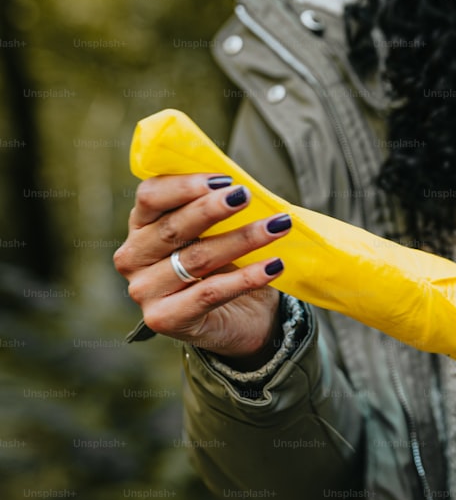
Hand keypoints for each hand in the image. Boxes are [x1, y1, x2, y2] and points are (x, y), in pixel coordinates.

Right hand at [113, 173, 291, 364]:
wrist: (239, 320)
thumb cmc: (225, 269)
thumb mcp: (215, 234)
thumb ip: (215, 211)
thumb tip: (240, 186)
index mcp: (140, 226)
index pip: (151, 196)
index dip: (185, 185)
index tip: (225, 179)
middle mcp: (133, 258)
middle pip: (173, 227)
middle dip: (213, 209)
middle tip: (246, 195)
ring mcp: (145, 291)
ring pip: (197, 258)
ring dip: (242, 239)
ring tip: (278, 226)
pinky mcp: (164, 319)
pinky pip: (211, 292)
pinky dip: (246, 278)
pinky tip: (274, 265)